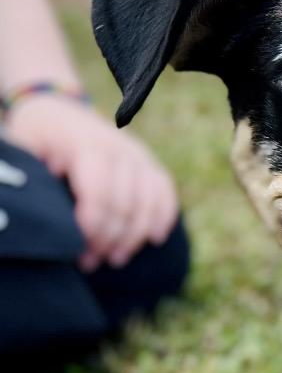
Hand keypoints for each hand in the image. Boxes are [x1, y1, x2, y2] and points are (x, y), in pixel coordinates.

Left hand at [5, 95, 178, 270]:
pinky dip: (164, 216)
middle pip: (125, 202)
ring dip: (134, 236)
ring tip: (116, 258)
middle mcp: (118, 147)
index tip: (79, 251)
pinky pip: (165, 191)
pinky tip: (154, 239)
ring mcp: (138, 154)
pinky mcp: (149, 162)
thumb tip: (51, 217)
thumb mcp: (25, 151)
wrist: (57, 110)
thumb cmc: (36, 139)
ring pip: (148, 202)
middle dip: (109, 238)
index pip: (99, 191)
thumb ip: (37, 179)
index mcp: (84, 144)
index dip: (93, 225)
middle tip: (89, 262)